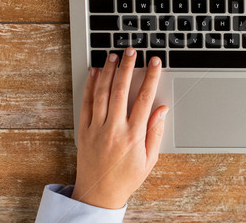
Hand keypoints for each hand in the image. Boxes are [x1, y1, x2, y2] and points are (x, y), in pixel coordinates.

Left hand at [71, 47, 167, 208]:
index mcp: (134, 135)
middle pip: (121, 90)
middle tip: (131, 51)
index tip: (155, 63)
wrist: (98, 195)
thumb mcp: (150, 159)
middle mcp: (114, 129)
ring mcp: (97, 129)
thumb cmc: (126, 178)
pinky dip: (90, 86)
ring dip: (108, 71)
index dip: (151, 77)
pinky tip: (94, 73)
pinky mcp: (84, 131)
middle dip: (127, 67)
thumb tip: (162, 109)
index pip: (144, 98)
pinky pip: (86, 103)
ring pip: (102, 93)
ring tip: (113, 56)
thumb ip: (156, 132)